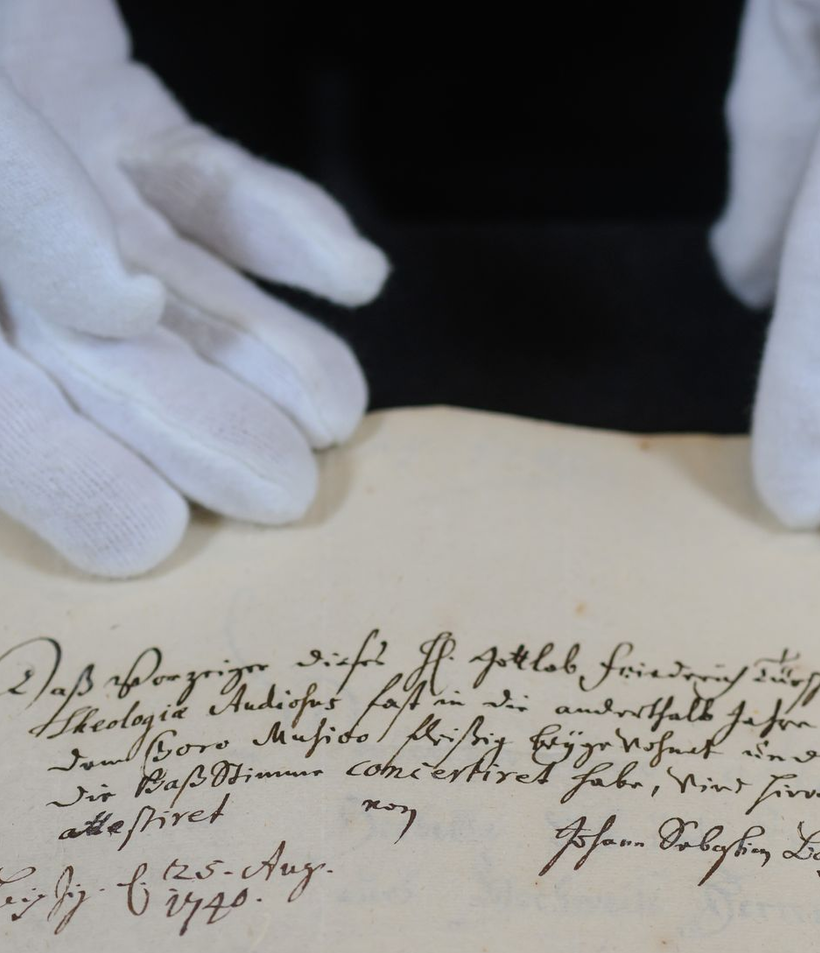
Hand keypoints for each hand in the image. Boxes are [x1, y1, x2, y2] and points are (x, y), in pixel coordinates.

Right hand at [0, 0, 387, 575]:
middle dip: (196, 425)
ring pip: (172, 288)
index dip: (62, 475)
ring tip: (339, 408)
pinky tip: (355, 276)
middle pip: (99, 362)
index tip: (147, 534)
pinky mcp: (123, 120)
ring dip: (263, 347)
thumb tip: (122, 307)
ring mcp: (60, 181)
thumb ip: (22, 207)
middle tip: (287, 490)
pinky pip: (209, 188)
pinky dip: (284, 228)